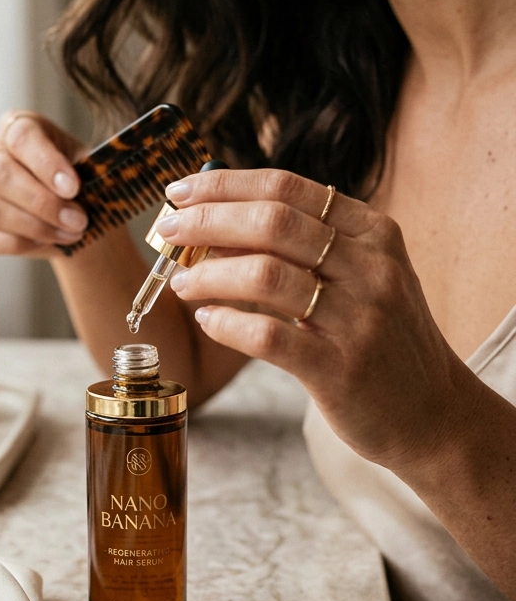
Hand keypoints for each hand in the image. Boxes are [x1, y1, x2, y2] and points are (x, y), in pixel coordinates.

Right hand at [0, 111, 88, 257]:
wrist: (83, 216)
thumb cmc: (85, 183)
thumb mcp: (93, 169)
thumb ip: (86, 173)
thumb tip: (74, 190)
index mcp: (19, 127)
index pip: (20, 135)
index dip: (45, 163)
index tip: (73, 188)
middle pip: (0, 172)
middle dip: (42, 202)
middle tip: (78, 220)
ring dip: (37, 227)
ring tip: (72, 234)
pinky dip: (23, 244)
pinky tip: (50, 241)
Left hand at [158, 167, 471, 475]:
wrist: (434, 414)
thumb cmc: (383, 341)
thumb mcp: (362, 279)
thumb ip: (304, 250)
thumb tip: (215, 228)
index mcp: (373, 233)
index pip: (288, 188)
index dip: (225, 185)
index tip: (180, 192)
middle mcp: (371, 268)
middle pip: (272, 222)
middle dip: (208, 221)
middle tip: (168, 230)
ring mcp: (359, 319)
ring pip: (266, 276)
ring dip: (211, 274)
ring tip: (181, 282)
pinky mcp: (341, 369)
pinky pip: (269, 336)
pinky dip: (228, 324)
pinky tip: (208, 320)